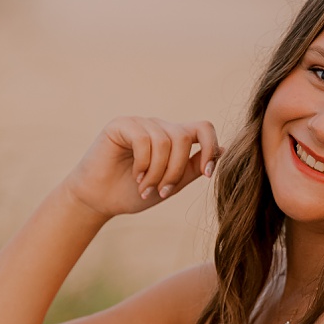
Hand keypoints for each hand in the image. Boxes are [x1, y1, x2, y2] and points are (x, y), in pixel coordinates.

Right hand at [63, 117, 220, 217]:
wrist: (100, 200)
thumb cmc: (133, 192)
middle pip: (184, 138)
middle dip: (176, 170)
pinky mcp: (121, 125)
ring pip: (165, 141)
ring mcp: (140, 123)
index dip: (210, 149)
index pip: (203, 128)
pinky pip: (144, 139)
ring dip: (157, 172)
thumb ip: (194, 167)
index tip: (207, 174)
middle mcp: (159, 126)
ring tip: (145, 187)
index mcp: (174, 138)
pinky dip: (143, 163)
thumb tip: (224, 150)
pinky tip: (136, 176)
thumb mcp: (171, 184)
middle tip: (162, 190)